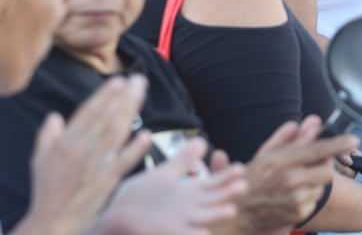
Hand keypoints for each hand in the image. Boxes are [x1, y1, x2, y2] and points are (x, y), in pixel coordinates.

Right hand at [18, 75, 150, 234]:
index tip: (119, 80)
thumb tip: (55, 116)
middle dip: (124, 96)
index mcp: (65, 142)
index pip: (88, 112)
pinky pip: (124, 161)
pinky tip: (146, 134)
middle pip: (106, 117)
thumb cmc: (47, 191)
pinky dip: (135, 148)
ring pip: (116, 132)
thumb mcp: (40, 160)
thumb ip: (47, 136)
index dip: (104, 95)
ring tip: (142, 94)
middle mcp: (81, 149)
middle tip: (138, 79)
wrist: (52, 222)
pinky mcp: (106, 180)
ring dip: (131, 110)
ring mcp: (95, 164)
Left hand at [92, 137, 246, 234]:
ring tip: (230, 210)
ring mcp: (179, 222)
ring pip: (202, 218)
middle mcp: (189, 209)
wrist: (115, 220)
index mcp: (190, 193)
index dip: (227, 176)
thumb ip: (183, 159)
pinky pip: (184, 234)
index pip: (215, 183)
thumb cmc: (139, 198)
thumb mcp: (164, 174)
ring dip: (216, 216)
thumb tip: (203, 141)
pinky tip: (203, 233)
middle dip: (228, 194)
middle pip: (214, 200)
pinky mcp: (167, 232)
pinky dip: (193, 234)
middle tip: (242, 185)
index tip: (240, 167)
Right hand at [236, 115, 358, 232]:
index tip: (354, 139)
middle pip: (327, 169)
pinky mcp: (298, 213)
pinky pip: (314, 200)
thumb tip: (313, 121)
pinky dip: (308, 197)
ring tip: (295, 183)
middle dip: (323, 166)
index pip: (318, 149)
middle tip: (310, 166)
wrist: (237, 211)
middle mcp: (290, 179)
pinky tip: (292, 196)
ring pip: (322, 186)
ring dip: (315, 183)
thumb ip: (290, 136)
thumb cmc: (251, 178)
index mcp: (283, 160)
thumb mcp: (266, 154)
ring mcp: (295, 198)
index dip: (339, 144)